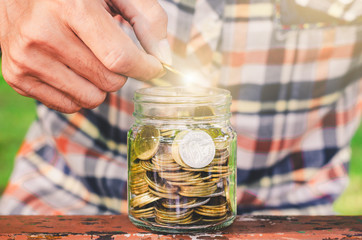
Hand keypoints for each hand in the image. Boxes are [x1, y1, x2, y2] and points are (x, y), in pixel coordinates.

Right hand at [0, 0, 170, 112]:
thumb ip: (148, 18)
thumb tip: (164, 59)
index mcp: (71, 7)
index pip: (121, 59)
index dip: (146, 68)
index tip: (154, 67)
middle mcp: (43, 34)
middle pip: (109, 82)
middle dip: (121, 71)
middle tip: (110, 50)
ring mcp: (25, 59)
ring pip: (91, 99)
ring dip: (100, 84)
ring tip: (89, 58)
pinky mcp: (16, 77)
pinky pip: (69, 106)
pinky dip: (79, 92)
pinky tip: (71, 68)